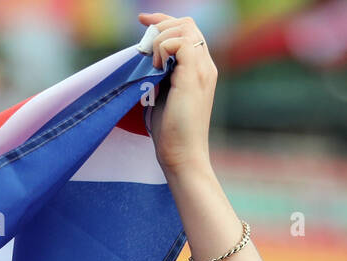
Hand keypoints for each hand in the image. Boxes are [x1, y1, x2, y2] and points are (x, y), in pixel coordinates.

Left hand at [137, 12, 216, 176]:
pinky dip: (162, 48)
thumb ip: (159, 76)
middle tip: (141, 46)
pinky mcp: (193, 76)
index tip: (142, 20)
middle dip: (160, 26)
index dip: (164, 20)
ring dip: (160, 38)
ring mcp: (202, 69)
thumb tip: (143, 62)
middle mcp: (205, 65)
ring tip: (148, 62)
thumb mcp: (162, 96)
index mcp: (199, 68)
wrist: (182, 154)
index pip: (186, 30)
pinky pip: (179, 43)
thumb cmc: (170, 132)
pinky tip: (154, 67)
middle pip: (187, 24)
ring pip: (184, 29)